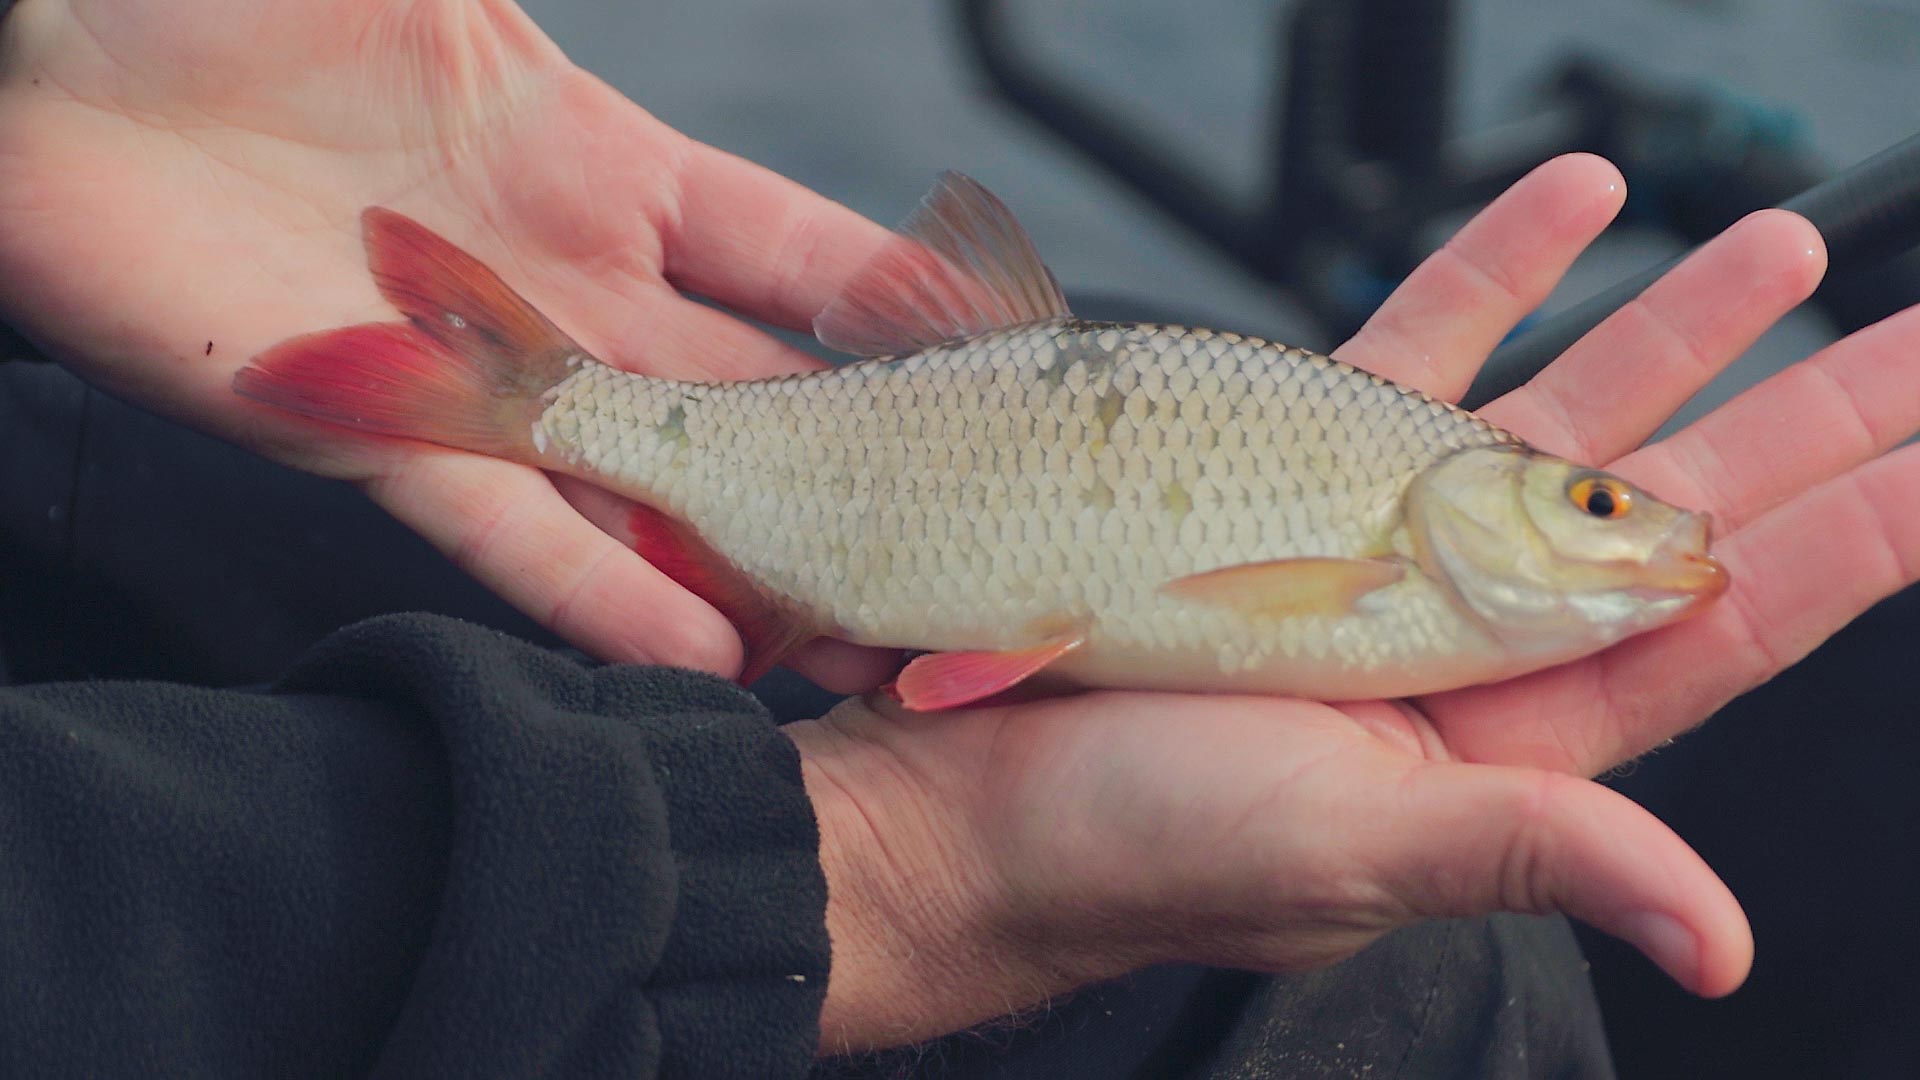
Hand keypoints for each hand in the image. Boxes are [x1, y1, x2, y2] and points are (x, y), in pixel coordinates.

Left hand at [0, 0, 896, 688]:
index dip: (904, 315)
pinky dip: (604, 588)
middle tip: (960, 555)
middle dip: (857, 479)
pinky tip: (697, 648)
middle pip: (752, 402)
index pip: (801, 258)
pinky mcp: (373, 432)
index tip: (1002, 373)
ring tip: (859, 645)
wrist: (51, 48)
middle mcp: (568, 286)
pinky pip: (513, 525)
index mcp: (604, 169)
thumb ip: (569, 22)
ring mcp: (481, 370)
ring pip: (655, 491)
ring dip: (754, 568)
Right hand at [794, 155, 1919, 1051]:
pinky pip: (1413, 364)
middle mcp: (1463, 634)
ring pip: (1562, 417)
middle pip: (1676, 506)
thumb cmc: (1139, 846)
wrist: (959, 796)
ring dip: (1672, 329)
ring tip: (1769, 245)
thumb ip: (1541, 854)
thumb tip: (1719, 943)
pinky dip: (1491, 283)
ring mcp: (1382, 551)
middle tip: (1917, 334)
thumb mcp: (1355, 852)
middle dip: (1805, 414)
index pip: (1721, 620)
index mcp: (1506, 726)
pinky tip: (1558, 214)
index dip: (1844, 538)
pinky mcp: (1288, 485)